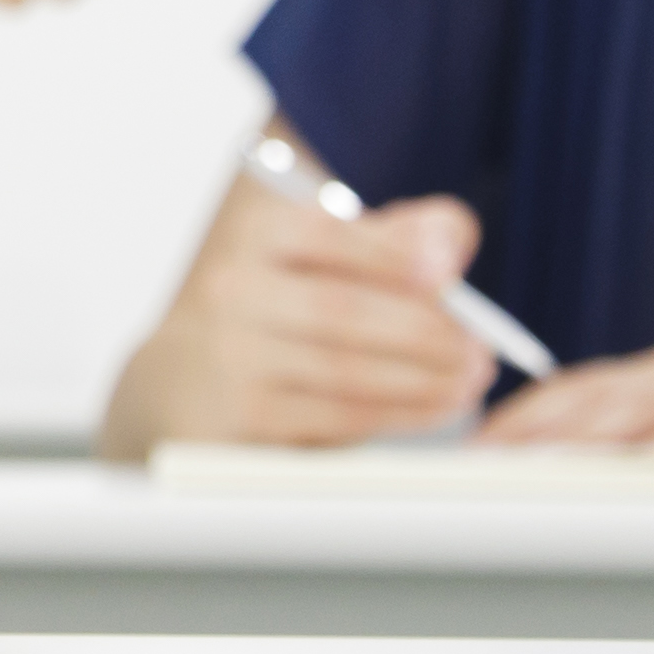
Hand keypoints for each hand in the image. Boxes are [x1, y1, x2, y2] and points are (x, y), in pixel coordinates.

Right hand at [97, 165, 498, 451]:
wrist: (174, 385)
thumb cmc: (271, 314)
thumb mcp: (320, 261)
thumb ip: (393, 239)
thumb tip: (449, 243)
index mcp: (255, 236)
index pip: (322, 233)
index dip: (387, 252)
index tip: (445, 273)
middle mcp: (232, 290)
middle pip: (342, 310)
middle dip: (426, 333)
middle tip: (480, 350)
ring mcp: (229, 359)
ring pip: (345, 372)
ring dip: (421, 382)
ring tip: (467, 383)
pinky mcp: (237, 420)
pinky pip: (332, 419)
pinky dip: (393, 416)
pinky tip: (432, 410)